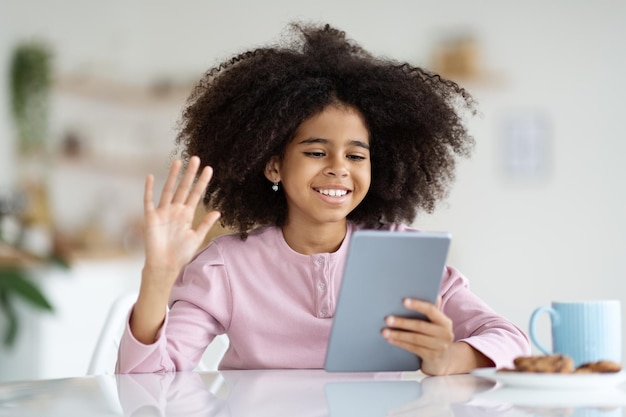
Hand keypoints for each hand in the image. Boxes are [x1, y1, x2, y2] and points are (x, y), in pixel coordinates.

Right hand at [143, 156, 220, 286]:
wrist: (165, 266)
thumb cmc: (181, 254)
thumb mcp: (197, 238)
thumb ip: (205, 224)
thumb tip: (218, 211)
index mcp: (187, 215)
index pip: (196, 194)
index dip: (202, 182)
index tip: (209, 169)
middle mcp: (175, 210)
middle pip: (184, 188)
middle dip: (190, 174)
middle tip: (196, 158)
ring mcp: (163, 212)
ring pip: (168, 190)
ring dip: (172, 176)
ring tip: (178, 161)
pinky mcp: (151, 218)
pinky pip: (149, 201)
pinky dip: (149, 189)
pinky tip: (150, 176)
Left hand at [381, 297, 454, 375]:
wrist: (443, 360)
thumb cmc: (435, 337)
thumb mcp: (436, 323)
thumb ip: (432, 310)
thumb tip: (429, 293)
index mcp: (445, 322)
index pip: (431, 310)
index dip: (417, 305)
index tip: (403, 301)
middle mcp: (445, 334)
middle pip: (420, 326)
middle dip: (402, 322)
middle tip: (387, 319)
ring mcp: (439, 347)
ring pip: (415, 339)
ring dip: (398, 334)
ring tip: (384, 331)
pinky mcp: (432, 357)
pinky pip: (413, 348)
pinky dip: (400, 343)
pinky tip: (390, 339)